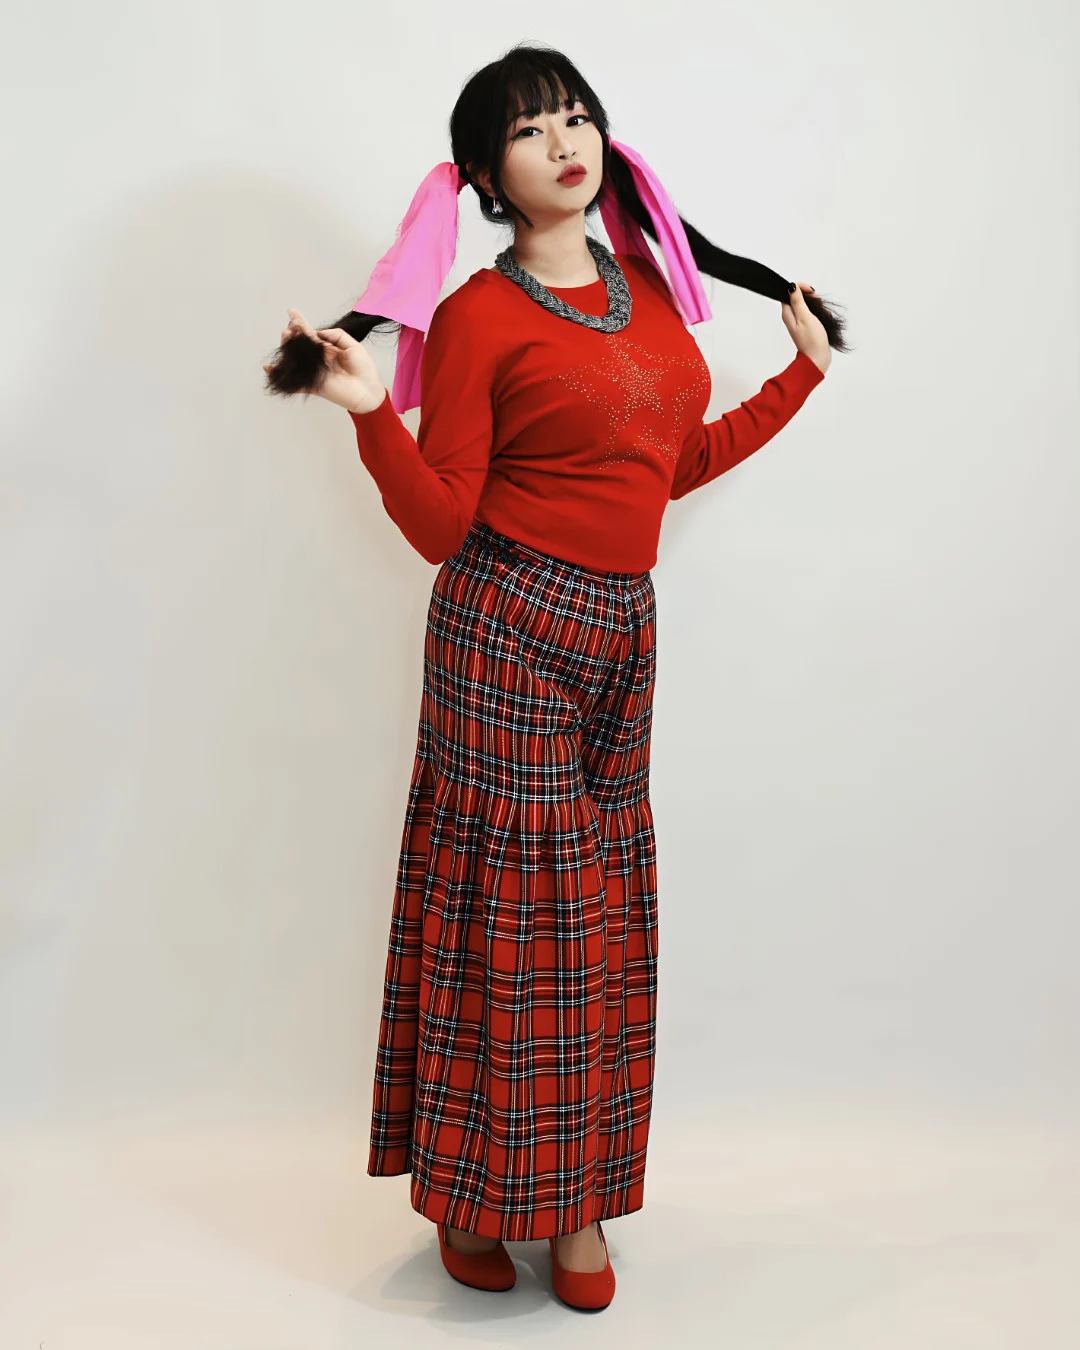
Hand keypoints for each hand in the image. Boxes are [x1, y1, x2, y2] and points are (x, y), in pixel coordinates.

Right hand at [263, 310, 386, 412]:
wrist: (368, 392)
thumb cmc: (364, 370)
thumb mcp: (353, 346)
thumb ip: (337, 336)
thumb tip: (318, 332)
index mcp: (327, 348)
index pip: (310, 334)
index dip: (301, 323)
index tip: (292, 312)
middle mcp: (318, 359)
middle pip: (300, 344)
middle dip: (293, 334)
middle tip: (290, 327)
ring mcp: (314, 372)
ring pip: (295, 358)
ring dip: (288, 347)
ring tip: (285, 336)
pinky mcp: (313, 386)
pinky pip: (294, 382)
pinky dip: (281, 377)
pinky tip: (269, 369)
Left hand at [781, 283, 830, 375]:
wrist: (817, 357)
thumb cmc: (812, 340)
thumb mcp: (804, 317)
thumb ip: (797, 301)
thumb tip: (791, 287)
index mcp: (787, 314)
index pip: (788, 292)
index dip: (799, 288)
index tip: (811, 292)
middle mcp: (791, 317)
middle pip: (797, 297)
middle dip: (809, 296)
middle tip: (816, 302)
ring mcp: (799, 321)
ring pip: (805, 304)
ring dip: (814, 304)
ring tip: (820, 310)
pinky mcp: (806, 325)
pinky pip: (810, 312)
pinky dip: (817, 311)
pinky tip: (822, 316)